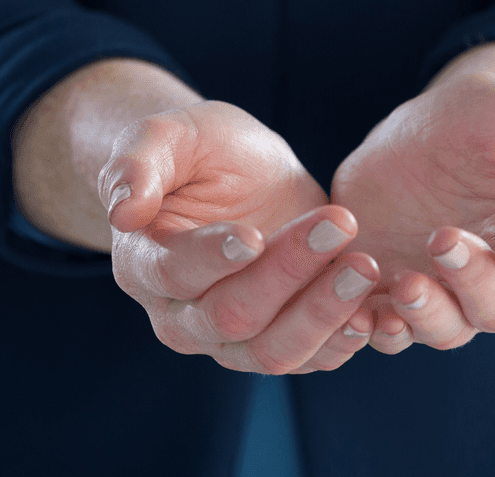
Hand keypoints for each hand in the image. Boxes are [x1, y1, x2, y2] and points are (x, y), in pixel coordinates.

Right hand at [98, 100, 380, 372]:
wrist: (233, 172)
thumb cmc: (196, 149)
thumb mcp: (166, 135)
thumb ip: (138, 164)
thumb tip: (122, 211)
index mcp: (144, 263)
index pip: (174, 272)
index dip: (213, 257)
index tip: (254, 233)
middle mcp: (181, 315)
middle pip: (232, 315)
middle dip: (289, 271)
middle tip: (339, 222)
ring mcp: (229, 339)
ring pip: (273, 351)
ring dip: (324, 312)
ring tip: (364, 265)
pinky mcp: (277, 340)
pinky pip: (310, 359)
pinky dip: (342, 340)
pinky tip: (371, 308)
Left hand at [330, 70, 494, 353]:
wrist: (430, 120)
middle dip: (472, 284)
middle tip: (442, 241)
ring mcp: (440, 287)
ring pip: (441, 327)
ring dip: (422, 316)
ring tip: (402, 286)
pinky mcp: (387, 285)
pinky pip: (383, 322)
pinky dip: (372, 326)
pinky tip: (356, 313)